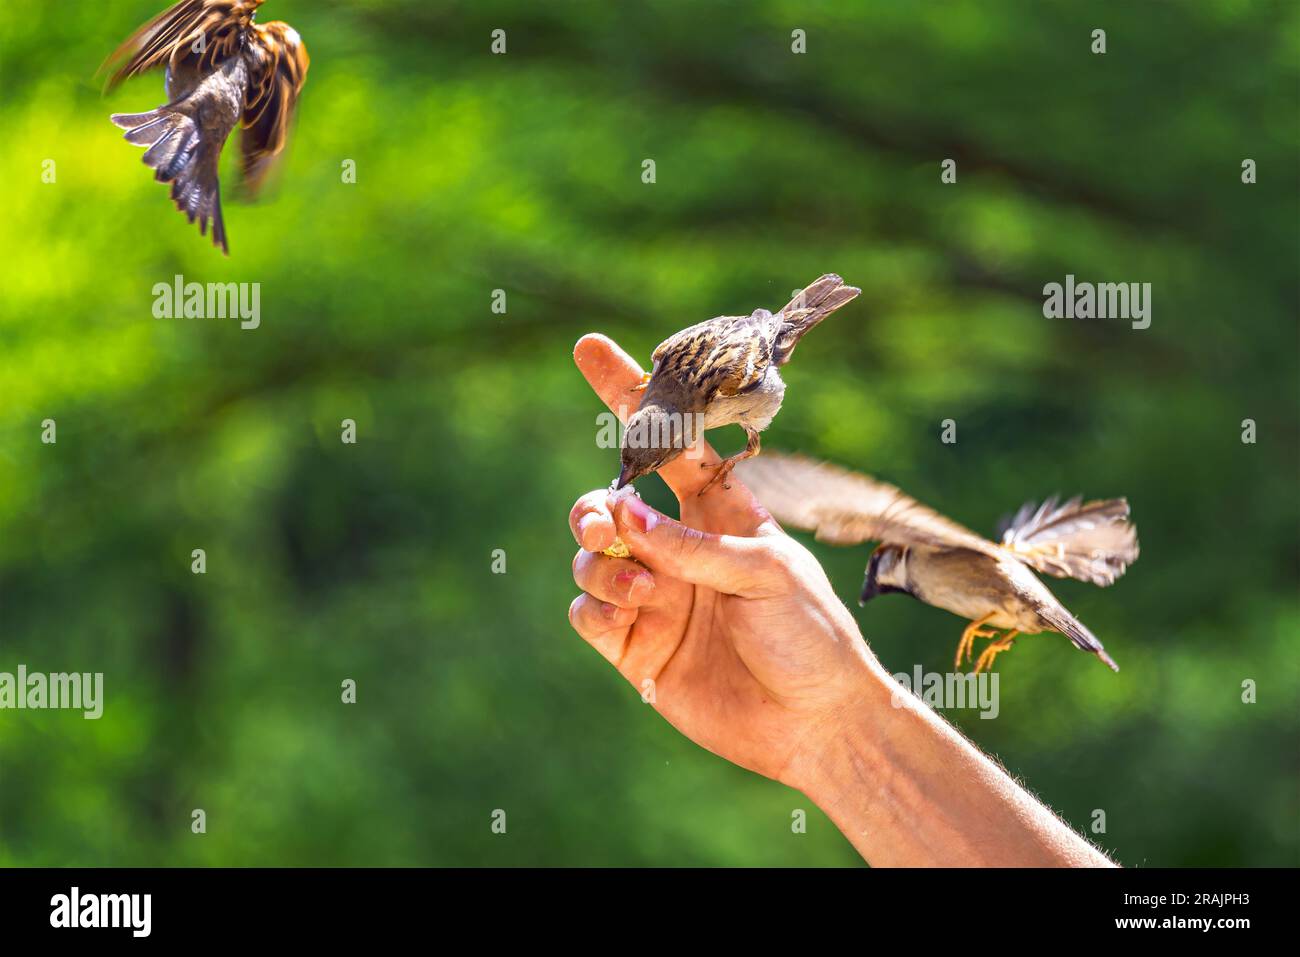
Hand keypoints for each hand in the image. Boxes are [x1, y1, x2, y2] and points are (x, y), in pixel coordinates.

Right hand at [568, 334, 878, 786]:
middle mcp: (680, 548)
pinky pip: (587, 613)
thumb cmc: (811, 636)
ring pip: (592, 557)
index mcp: (721, 511)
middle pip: (610, 502)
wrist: (816, 724)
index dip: (629, 396)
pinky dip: (596, 607)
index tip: (590, 349)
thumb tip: (620, 515)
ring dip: (603, 563)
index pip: (667, 442)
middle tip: (608, 522)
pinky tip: (629, 616)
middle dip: (596, 505)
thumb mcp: (766, 572)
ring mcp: (655, 596)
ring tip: (644, 588)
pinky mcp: (635, 647)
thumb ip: (690, 545)